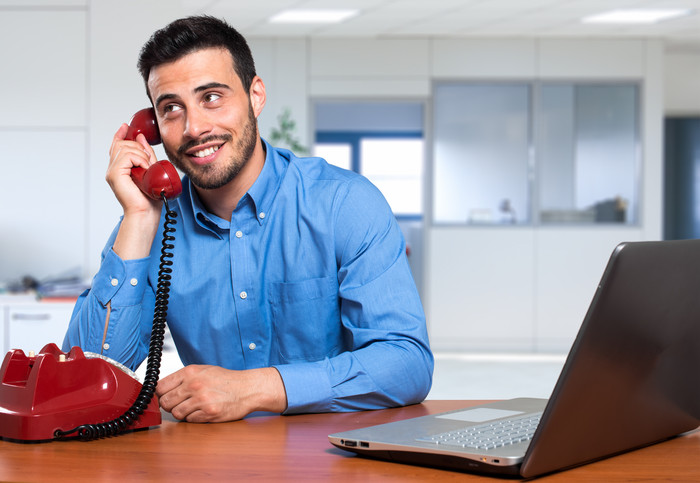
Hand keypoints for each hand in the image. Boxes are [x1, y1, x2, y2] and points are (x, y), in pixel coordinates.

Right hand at [106, 123, 159, 215]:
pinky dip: (140, 159)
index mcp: (120, 168)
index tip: (126, 126)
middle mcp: (113, 169)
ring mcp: (112, 171)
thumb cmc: (149, 198)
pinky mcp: (114, 174)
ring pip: (125, 148)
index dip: (120, 134)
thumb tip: (141, 138)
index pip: (116, 146)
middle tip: (149, 161)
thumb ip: (146, 154)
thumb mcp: (151, 170)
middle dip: (139, 147)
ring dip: (141, 154)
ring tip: (148, 168)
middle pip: (122, 144)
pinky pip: (127, 156)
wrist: (146, 213)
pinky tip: (145, 169)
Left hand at [156, 365, 287, 421]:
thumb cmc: (226, 380)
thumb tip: (162, 389)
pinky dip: (194, 418)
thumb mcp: (203, 370)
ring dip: (182, 412)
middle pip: (165, 402)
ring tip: (193, 407)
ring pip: (176, 413)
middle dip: (170, 405)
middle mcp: (194, 385)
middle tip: (179, 403)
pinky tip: (203, 411)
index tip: (163, 396)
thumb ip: (183, 378)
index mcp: (190, 372)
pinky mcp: (209, 413)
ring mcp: (201, 399)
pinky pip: (190, 420)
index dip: (160, 394)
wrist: (247, 388)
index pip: (160, 386)